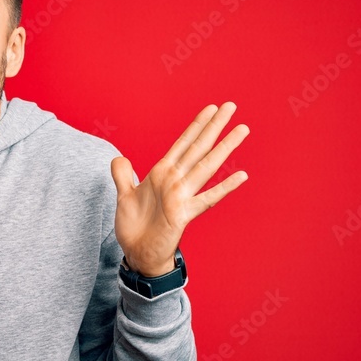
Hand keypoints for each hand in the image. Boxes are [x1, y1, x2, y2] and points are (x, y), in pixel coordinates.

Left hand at [110, 102, 248, 276]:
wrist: (137, 253)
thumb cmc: (135, 226)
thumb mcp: (124, 196)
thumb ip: (122, 175)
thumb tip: (119, 158)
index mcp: (162, 173)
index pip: (183, 143)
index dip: (196, 125)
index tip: (212, 108)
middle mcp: (175, 181)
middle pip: (198, 148)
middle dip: (214, 126)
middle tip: (232, 106)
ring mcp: (181, 196)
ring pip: (206, 166)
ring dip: (224, 148)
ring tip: (242, 130)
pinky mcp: (183, 214)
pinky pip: (206, 198)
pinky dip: (223, 187)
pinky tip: (241, 175)